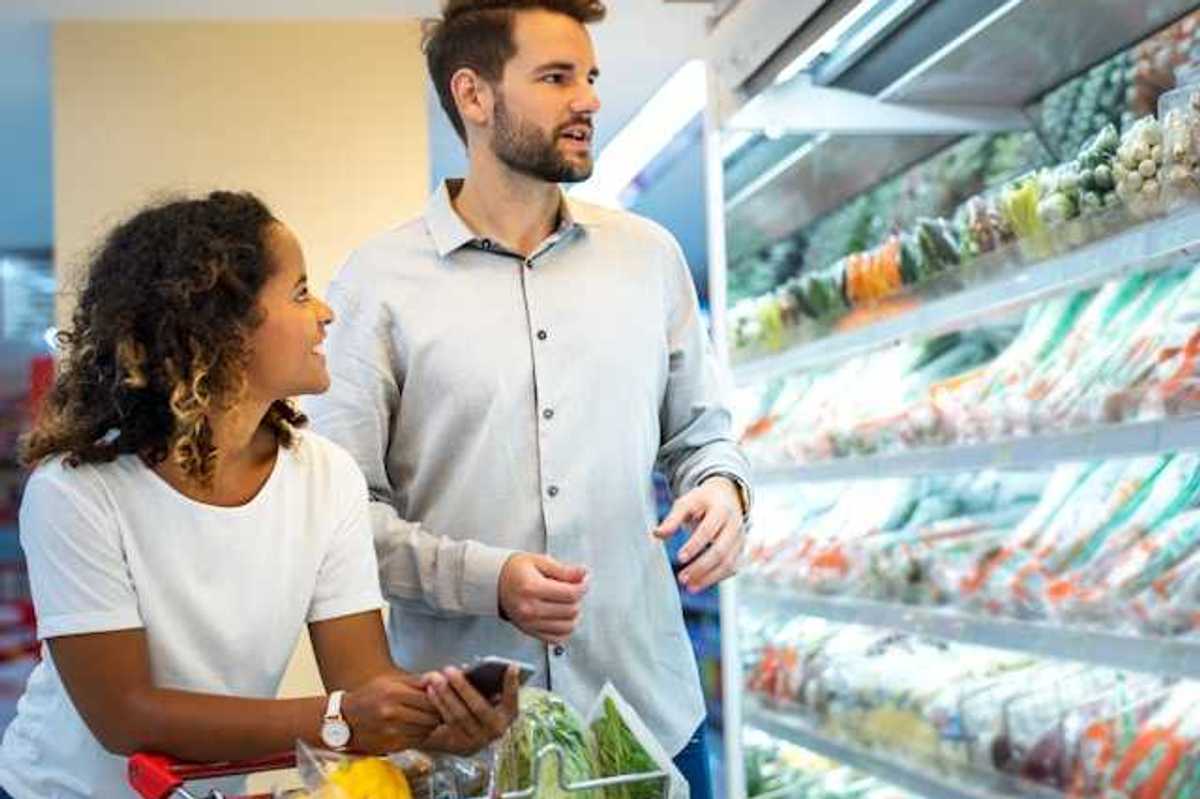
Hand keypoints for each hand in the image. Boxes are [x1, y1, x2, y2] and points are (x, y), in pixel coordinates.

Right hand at [341, 673, 440, 753]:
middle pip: (432, 716)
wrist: (343, 720)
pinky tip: (415, 727)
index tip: (440, 696)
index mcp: (393, 693)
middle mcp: (392, 713)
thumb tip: (438, 677)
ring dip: (431, 724)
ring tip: (425, 717)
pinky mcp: (392, 746)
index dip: (439, 697)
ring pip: (427, 730)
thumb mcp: (388, 682)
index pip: (430, 698)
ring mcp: (392, 732)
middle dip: (438, 712)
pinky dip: (421, 734)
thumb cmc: (368, 697)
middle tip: (437, 708)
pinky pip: (418, 741)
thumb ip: (415, 681)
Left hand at [421, 665, 518, 754]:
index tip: (511, 666)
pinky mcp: (460, 746)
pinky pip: (447, 723)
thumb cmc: (478, 708)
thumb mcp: (486, 697)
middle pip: (478, 706)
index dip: (512, 684)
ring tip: (435, 679)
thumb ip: (482, 685)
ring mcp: (478, 740)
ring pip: (459, 716)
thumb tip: (465, 669)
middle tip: (449, 670)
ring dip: (445, 695)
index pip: (512, 699)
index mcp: (507, 715)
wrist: (466, 739)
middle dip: (462, 687)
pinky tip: (431, 692)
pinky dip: (439, 705)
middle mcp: (496, 730)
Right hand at [498, 553, 588, 643]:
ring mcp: (529, 623)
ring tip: (567, 602)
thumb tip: (582, 574)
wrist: (494, 583)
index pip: (570, 593)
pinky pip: (557, 638)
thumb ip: (563, 570)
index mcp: (532, 588)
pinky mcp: (530, 631)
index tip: (585, 579)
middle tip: (573, 587)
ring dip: (574, 614)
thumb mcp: (539, 561)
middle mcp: (530, 608)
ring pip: (567, 627)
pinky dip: (565, 629)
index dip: (583, 586)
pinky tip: (562, 617)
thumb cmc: (515, 570)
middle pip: (571, 610)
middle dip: (578, 598)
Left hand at [655, 477, 745, 592]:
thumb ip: (672, 519)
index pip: (708, 530)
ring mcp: (740, 539)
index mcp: (721, 509)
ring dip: (709, 577)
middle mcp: (734, 525)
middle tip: (682, 578)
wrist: (726, 495)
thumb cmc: (703, 500)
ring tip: (690, 587)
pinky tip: (700, 584)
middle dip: (701, 566)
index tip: (680, 557)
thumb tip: (657, 534)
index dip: (695, 545)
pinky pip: (731, 568)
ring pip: (729, 563)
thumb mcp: (687, 502)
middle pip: (721, 550)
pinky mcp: (740, 550)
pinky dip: (716, 578)